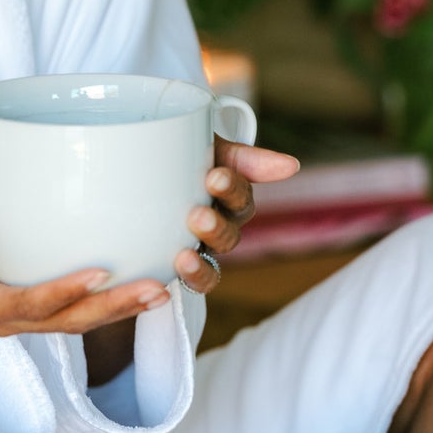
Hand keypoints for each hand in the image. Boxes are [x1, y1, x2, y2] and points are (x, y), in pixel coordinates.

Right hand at [0, 204, 169, 338]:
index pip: (27, 303)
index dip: (64, 291)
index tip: (101, 270)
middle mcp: (6, 321)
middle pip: (65, 321)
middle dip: (111, 308)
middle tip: (156, 288)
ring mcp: (23, 318)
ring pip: (78, 322)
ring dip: (121, 309)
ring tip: (163, 291)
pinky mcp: (36, 307)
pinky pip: (78, 310)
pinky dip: (110, 301)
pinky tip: (143, 281)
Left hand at [174, 138, 299, 295]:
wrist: (140, 163)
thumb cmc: (179, 154)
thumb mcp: (207, 149)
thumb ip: (246, 159)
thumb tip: (292, 166)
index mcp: (229, 197)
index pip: (239, 198)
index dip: (231, 190)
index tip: (214, 177)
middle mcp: (220, 226)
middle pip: (229, 236)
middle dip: (215, 227)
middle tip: (197, 216)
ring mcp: (199, 249)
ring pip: (212, 266)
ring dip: (201, 264)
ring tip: (184, 256)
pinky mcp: (179, 267)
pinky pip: (193, 283)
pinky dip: (189, 280)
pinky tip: (170, 274)